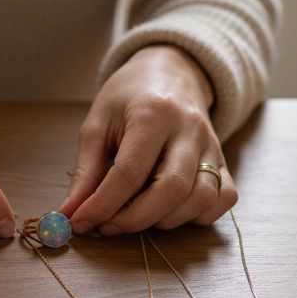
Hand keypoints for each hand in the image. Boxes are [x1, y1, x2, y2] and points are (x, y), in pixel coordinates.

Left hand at [60, 44, 236, 234]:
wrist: (170, 72)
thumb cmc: (128, 97)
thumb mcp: (97, 124)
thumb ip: (86, 171)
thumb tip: (71, 214)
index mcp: (153, 113)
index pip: (129, 172)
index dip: (102, 205)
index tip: (81, 222)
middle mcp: (189, 129)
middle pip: (171, 189)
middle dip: (135, 219)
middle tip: (107, 225)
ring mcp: (212, 145)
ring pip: (202, 198)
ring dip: (166, 220)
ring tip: (136, 216)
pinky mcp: (225, 160)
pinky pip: (224, 198)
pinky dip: (199, 215)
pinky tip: (171, 211)